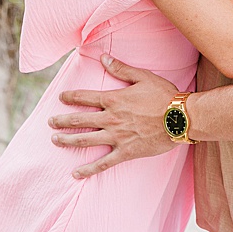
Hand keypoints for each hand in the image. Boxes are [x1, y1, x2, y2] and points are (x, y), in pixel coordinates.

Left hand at [51, 55, 177, 178]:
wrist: (181, 118)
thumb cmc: (165, 95)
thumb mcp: (144, 77)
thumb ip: (121, 69)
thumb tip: (103, 58)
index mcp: (113, 100)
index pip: (85, 97)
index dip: (70, 97)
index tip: (61, 97)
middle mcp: (110, 119)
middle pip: (78, 120)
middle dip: (61, 121)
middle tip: (51, 122)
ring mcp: (116, 137)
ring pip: (85, 140)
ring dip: (67, 140)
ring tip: (55, 140)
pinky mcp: (125, 152)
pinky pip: (103, 163)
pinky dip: (89, 169)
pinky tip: (76, 173)